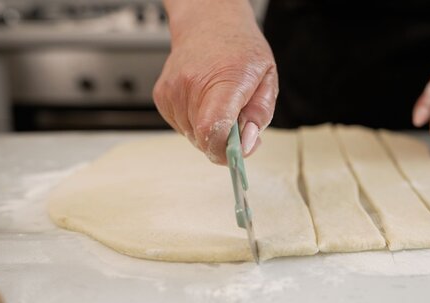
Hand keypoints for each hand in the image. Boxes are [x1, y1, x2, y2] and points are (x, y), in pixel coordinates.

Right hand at [153, 4, 277, 163]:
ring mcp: (173, 91)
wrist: (208, 24)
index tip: (238, 152)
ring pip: (193, 137)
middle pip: (204, 140)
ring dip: (210, 131)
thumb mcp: (267, 78)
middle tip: (237, 119)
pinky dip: (195, 123)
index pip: (214, 129)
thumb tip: (246, 144)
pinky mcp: (162, 97)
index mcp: (224, 81)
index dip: (225, 151)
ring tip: (218, 103)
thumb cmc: (239, 50)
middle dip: (224, 141)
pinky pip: (182, 127)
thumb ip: (259, 115)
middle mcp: (192, 85)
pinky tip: (203, 101)